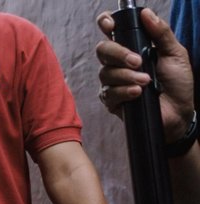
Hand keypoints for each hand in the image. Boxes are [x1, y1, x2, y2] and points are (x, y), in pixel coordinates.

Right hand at [96, 9, 195, 140]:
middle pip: (103, 50)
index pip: (112, 31)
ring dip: (127, 76)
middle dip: (119, 54)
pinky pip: (108, 92)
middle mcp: (118, 63)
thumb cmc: (177, 83)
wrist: (178, 112)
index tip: (110, 25)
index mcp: (132, 47)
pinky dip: (124, 91)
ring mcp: (112, 81)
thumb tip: (146, 13)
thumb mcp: (176, 53)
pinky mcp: (111, 100)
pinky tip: (138, 93)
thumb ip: (161, 33)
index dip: (106, 24)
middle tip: (138, 61)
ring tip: (146, 81)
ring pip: (105, 72)